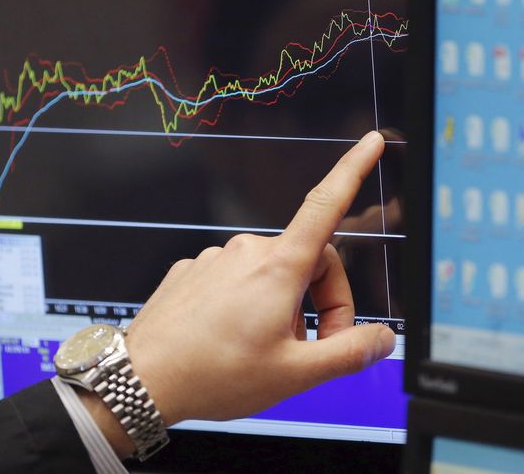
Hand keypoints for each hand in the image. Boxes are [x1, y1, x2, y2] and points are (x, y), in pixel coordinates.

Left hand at [81, 131, 395, 457]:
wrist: (142, 382)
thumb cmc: (214, 375)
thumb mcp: (296, 373)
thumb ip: (348, 353)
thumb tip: (382, 338)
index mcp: (278, 266)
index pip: (327, 204)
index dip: (354, 169)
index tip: (371, 142)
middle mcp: (247, 251)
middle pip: (309, 260)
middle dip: (323, 301)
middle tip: (314, 348)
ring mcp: (215, 258)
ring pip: (272, 275)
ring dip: (285, 308)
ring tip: (266, 352)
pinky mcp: (192, 271)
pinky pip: (236, 280)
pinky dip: (248, 306)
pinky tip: (232, 340)